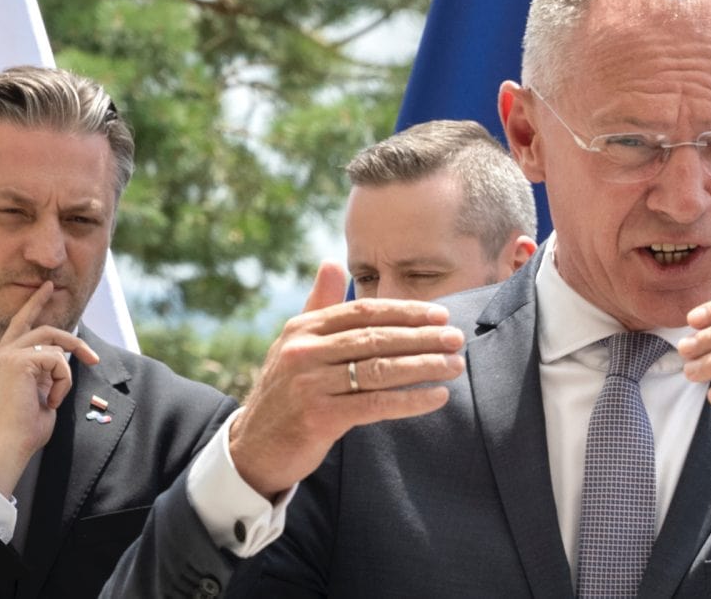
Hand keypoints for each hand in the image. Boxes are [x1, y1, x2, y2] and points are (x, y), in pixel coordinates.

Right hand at [0, 281, 100, 496]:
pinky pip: (58, 361)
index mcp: (3, 360)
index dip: (35, 304)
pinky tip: (50, 400)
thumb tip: (64, 358)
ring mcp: (7, 355)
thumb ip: (47, 372)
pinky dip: (63, 382)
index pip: (20, 323)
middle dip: (74, 340)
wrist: (10, 445)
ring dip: (65, 376)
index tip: (49, 287)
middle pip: (45, 329)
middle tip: (94, 358)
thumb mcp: (40, 392)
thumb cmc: (26, 428)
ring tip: (54, 399)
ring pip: (56, 347)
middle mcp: (1, 353)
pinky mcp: (18, 361)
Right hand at [229, 262, 465, 497]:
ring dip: (424, 366)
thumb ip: (318, 305)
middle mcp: (304, 351)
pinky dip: (411, 400)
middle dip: (423, 337)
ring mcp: (310, 384)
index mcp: (304, 328)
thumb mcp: (295, 344)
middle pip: (377, 338)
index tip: (441, 315)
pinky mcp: (319, 417)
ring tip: (455, 366)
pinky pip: (376, 403)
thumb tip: (333, 262)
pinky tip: (437, 397)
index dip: (406, 312)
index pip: (365, 312)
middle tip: (456, 338)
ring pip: (380, 369)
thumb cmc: (286, 391)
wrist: (254, 448)